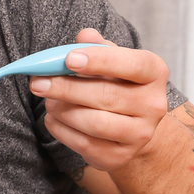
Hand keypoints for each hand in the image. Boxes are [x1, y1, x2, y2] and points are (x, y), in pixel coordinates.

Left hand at [32, 28, 170, 173]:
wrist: (132, 128)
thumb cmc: (117, 85)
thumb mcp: (113, 61)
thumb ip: (98, 48)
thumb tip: (84, 36)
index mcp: (154, 73)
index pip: (133, 64)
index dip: (100, 61)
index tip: (69, 58)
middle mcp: (153, 105)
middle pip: (107, 96)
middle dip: (67, 88)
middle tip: (38, 83)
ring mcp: (139, 135)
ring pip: (94, 123)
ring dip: (63, 110)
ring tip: (48, 101)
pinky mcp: (119, 157)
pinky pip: (84, 144)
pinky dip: (62, 130)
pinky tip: (53, 119)